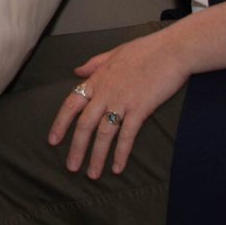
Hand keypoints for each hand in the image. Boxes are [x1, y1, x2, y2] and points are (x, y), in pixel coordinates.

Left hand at [48, 30, 186, 179]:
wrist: (172, 50)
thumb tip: (77, 71)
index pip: (71, 104)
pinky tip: (118, 168)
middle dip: (76, 148)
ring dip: (97, 156)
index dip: (60, 123)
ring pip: (103, 134)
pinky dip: (121, 153)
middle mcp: (105, 92)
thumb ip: (93, 64)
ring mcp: (122, 101)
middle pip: (85, 124)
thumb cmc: (145, 50)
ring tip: (92, 174)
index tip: (53, 141)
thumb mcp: (114, 53)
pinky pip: (127, 135)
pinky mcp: (140, 109)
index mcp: (97, 79)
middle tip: (71, 167)